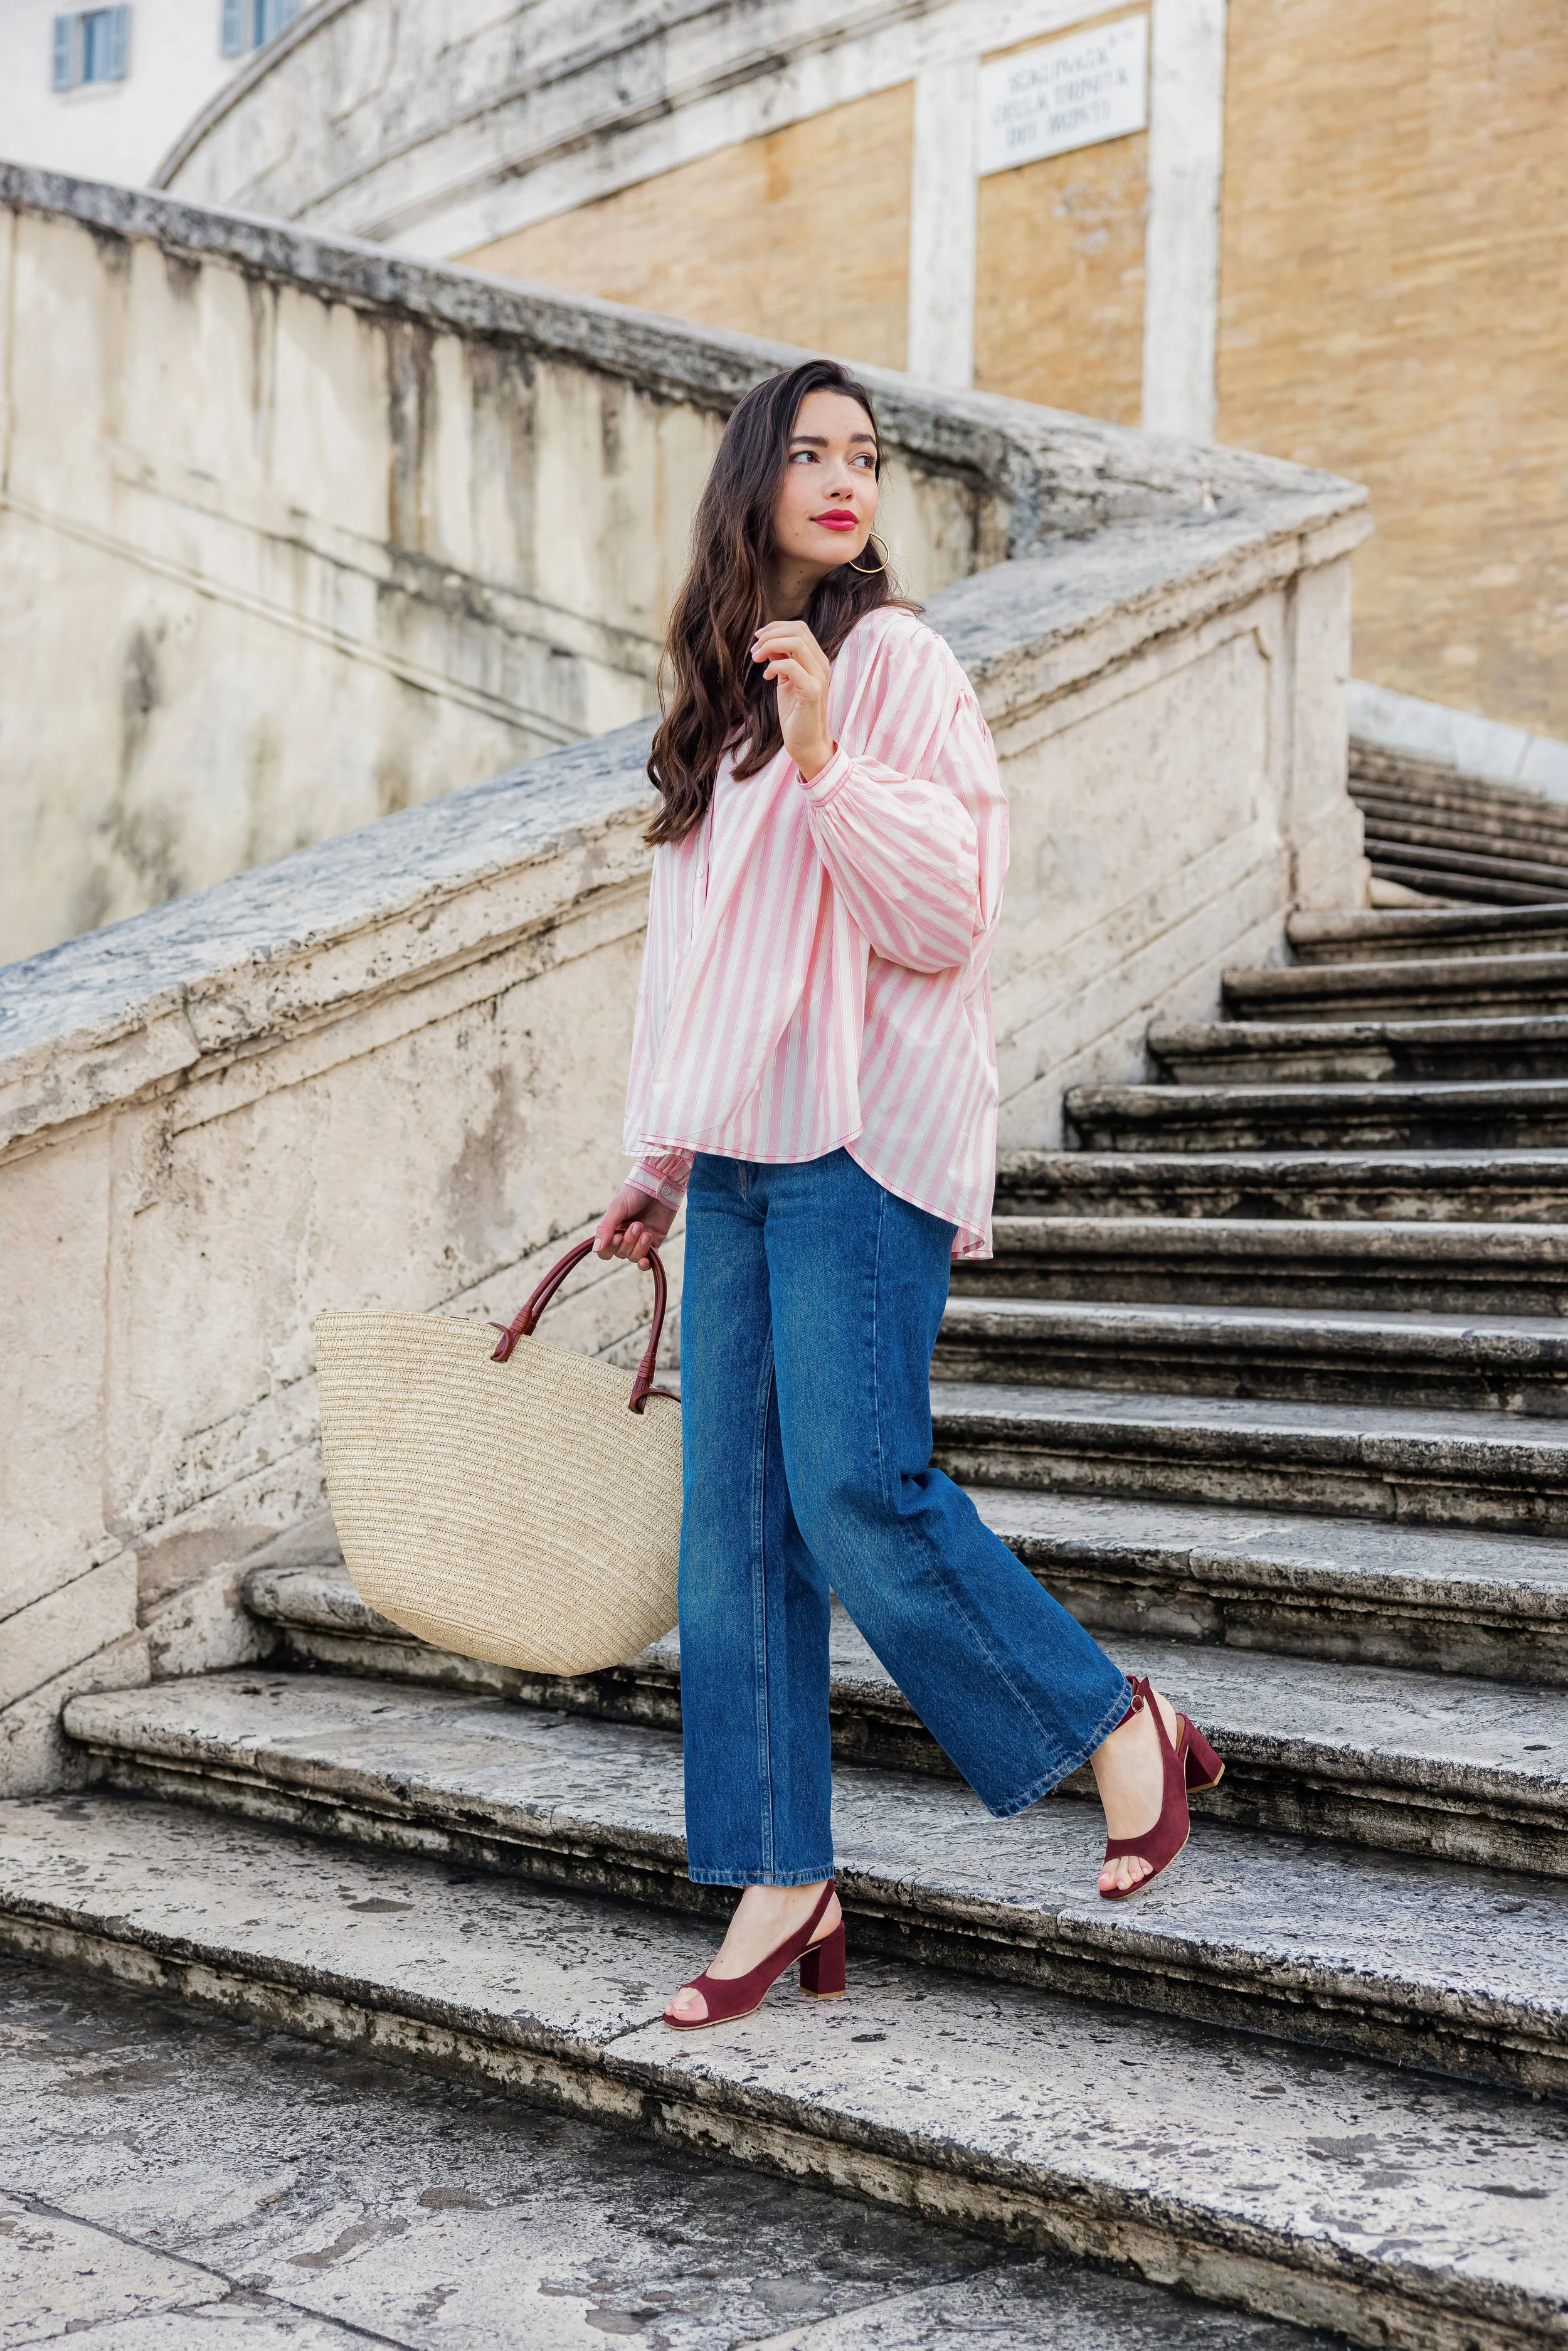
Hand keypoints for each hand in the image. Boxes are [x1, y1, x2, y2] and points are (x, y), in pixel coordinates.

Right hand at [593, 1184, 676, 1268]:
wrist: (659, 1185)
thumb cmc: (635, 1193)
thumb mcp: (617, 1208)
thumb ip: (605, 1228)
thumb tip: (596, 1249)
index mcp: (612, 1229)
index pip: (605, 1251)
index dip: (610, 1248)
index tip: (617, 1236)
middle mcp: (624, 1237)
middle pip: (620, 1253)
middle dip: (629, 1241)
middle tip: (637, 1225)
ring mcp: (639, 1241)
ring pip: (634, 1257)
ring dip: (639, 1248)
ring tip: (646, 1232)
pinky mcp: (655, 1242)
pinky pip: (648, 1260)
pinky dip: (645, 1264)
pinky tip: (646, 1261)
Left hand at [752, 620, 834, 780]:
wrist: (807, 743)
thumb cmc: (795, 713)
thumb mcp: (785, 681)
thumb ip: (781, 660)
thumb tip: (768, 643)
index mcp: (816, 660)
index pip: (799, 628)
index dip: (776, 627)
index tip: (757, 639)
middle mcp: (821, 664)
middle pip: (797, 630)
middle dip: (770, 634)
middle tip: (754, 650)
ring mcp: (819, 676)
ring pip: (796, 642)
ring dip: (770, 646)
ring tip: (756, 659)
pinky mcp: (812, 691)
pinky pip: (791, 666)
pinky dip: (774, 667)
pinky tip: (767, 678)